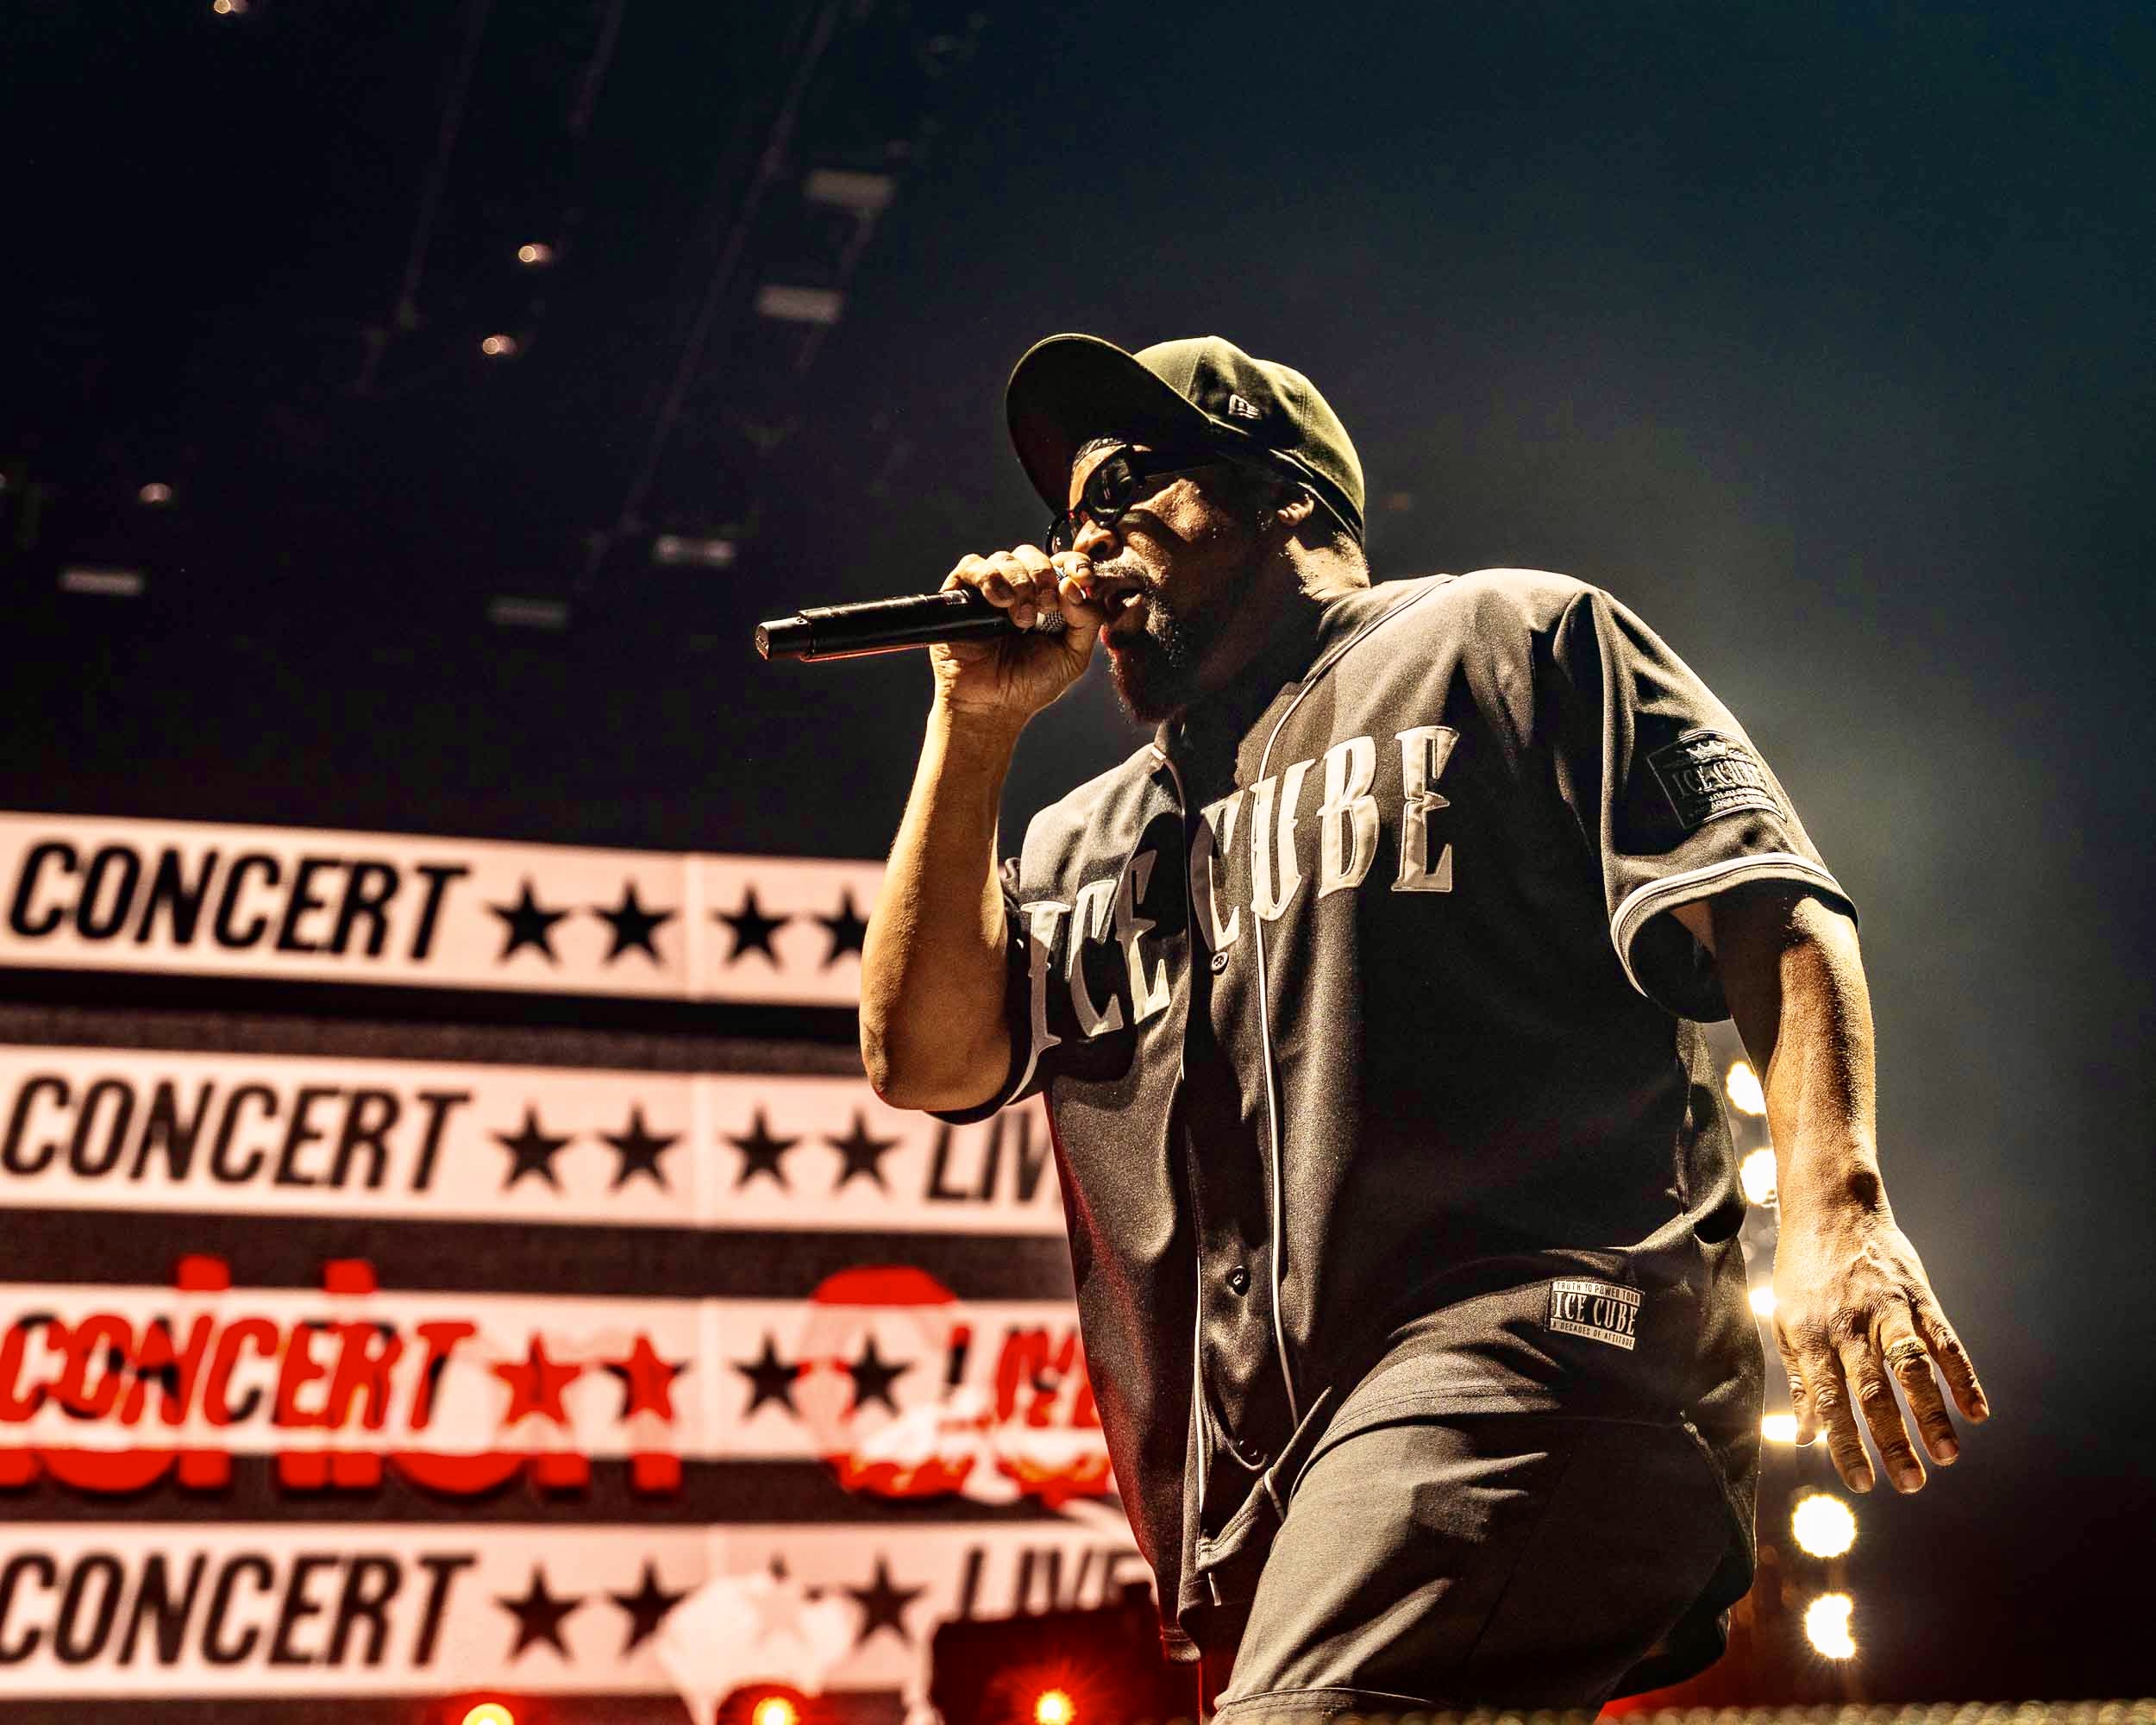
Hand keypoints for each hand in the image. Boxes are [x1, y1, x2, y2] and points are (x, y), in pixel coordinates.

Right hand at [929, 545, 1110, 725]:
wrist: (991, 707)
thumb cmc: (1030, 685)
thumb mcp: (1073, 656)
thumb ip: (1087, 620)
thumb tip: (1074, 585)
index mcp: (1048, 599)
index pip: (1063, 563)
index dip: (1075, 563)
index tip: (1083, 578)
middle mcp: (1018, 590)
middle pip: (1032, 555)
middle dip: (1043, 575)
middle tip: (1046, 606)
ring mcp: (989, 592)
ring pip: (1004, 558)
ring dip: (1019, 582)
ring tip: (1021, 619)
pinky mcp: (960, 596)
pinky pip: (971, 565)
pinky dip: (989, 577)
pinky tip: (999, 603)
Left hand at [1771, 1202, 1989, 1493]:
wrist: (1832, 1208)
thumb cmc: (1803, 1273)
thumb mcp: (1786, 1322)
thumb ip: (1800, 1379)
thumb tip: (1806, 1436)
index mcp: (1812, 1335)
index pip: (1827, 1401)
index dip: (1844, 1444)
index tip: (1862, 1483)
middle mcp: (1849, 1325)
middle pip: (1873, 1391)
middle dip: (1892, 1442)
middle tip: (1911, 1485)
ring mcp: (1888, 1309)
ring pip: (1912, 1368)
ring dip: (1931, 1414)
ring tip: (1946, 1456)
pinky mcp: (1919, 1297)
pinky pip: (1945, 1341)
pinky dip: (1963, 1377)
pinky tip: (1977, 1412)